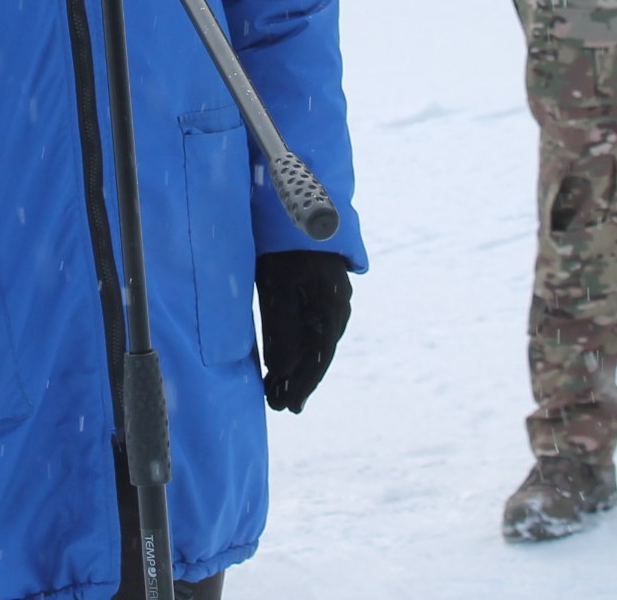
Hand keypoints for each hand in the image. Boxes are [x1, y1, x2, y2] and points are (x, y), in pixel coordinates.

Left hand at [257, 250, 351, 413]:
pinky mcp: (321, 291)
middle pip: (319, 355)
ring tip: (278, 388)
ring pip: (316, 342)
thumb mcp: (279, 291)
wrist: (298, 209)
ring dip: (298, 366)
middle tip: (278, 405)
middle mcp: (338, 309)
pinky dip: (299, 346)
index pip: (318, 360)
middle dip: (298, 381)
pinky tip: (286, 358)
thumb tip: (283, 371)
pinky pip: (312, 327)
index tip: (287, 408)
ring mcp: (332, 299)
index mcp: (332, 310)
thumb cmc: (287, 250)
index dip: (302, 386)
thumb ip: (282, 331)